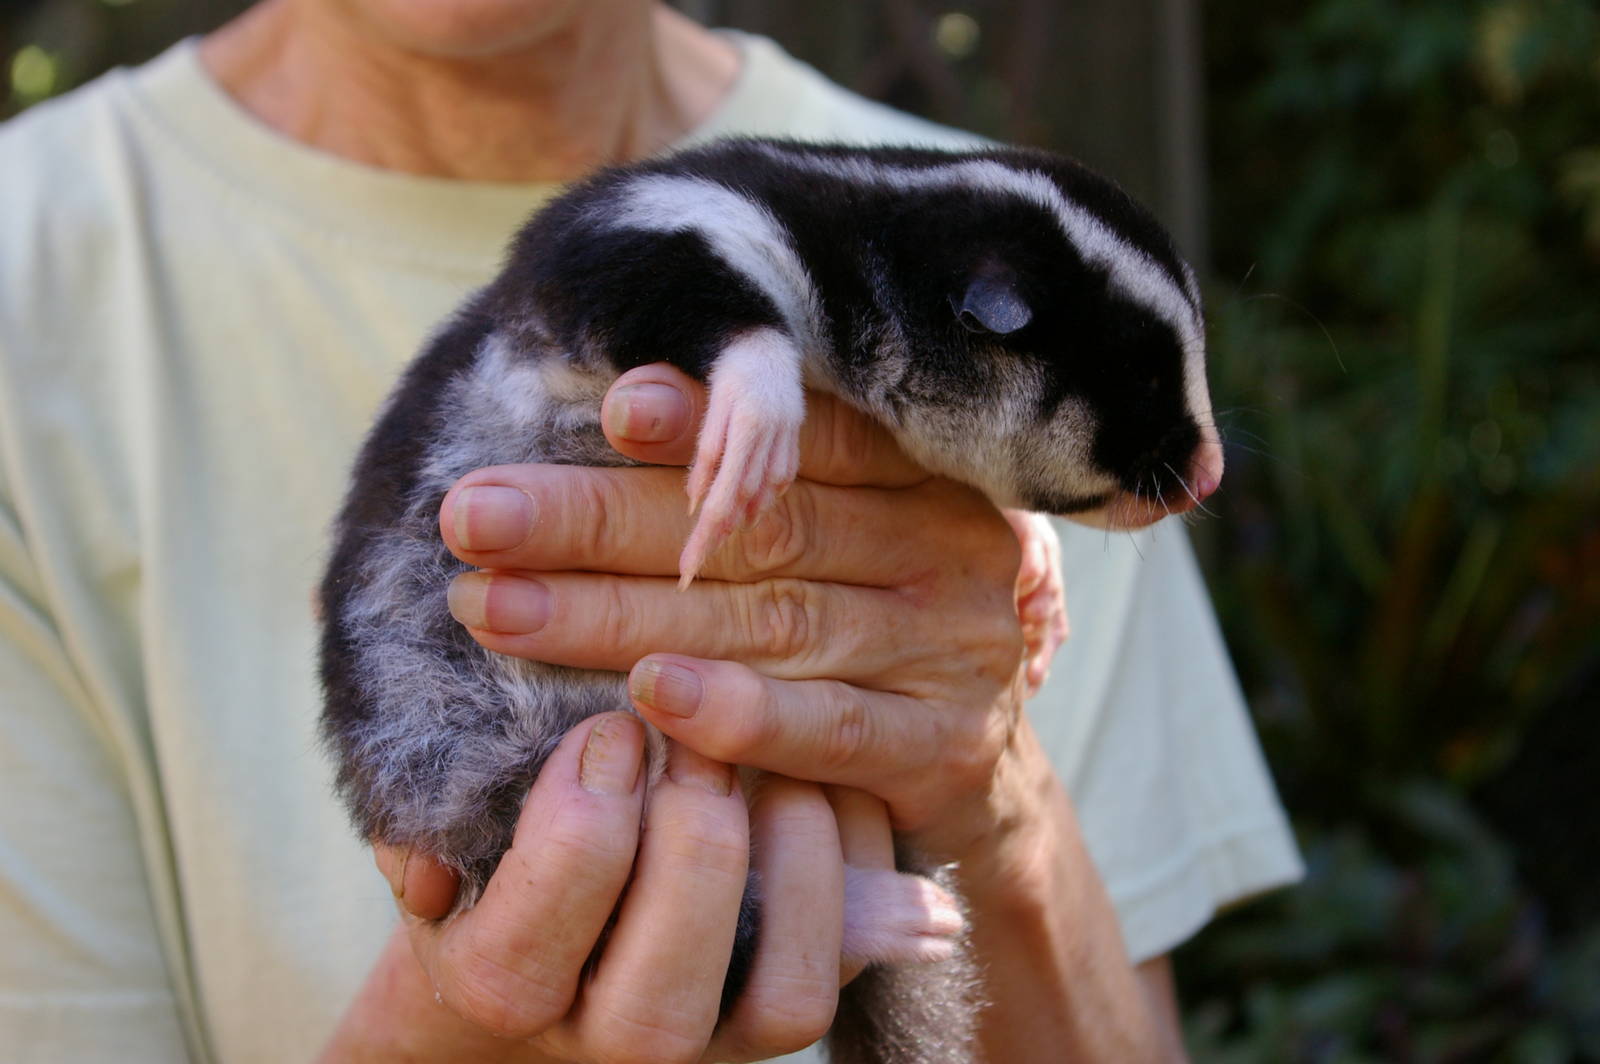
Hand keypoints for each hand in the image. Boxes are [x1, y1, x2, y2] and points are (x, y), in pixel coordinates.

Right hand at [325, 713, 879, 1062]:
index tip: (610, 726)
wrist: (537, 966)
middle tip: (698, 737)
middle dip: (695, 833)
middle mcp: (614, 1040)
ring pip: (786, 995)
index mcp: (504, 985)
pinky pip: (844, 964)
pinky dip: (853, 867)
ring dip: (792, 856)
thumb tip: (458, 774)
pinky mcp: (783, 1010)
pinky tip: (822, 783)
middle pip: (670, 974)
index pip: (542, 920)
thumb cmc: (490, 866)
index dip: (586, 804)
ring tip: (769, 762)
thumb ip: (432, 804)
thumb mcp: (444, 830)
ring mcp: (714, 1041)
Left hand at [440, 363, 1060, 860]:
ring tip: (497, 608)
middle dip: (601, 521)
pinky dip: (738, 712)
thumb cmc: (869, 634)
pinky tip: (647, 695)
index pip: (810, 437)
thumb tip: (584, 437)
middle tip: (475, 518)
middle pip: (758, 529)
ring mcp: (951, 650)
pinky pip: (828, 726)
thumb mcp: (839, 544)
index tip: (608, 408)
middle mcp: (944, 549)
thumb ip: (746, 495)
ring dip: (620, 616)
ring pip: (770, 623)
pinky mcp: (941, 747)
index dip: (709, 420)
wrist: (984, 779)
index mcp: (917, 476)